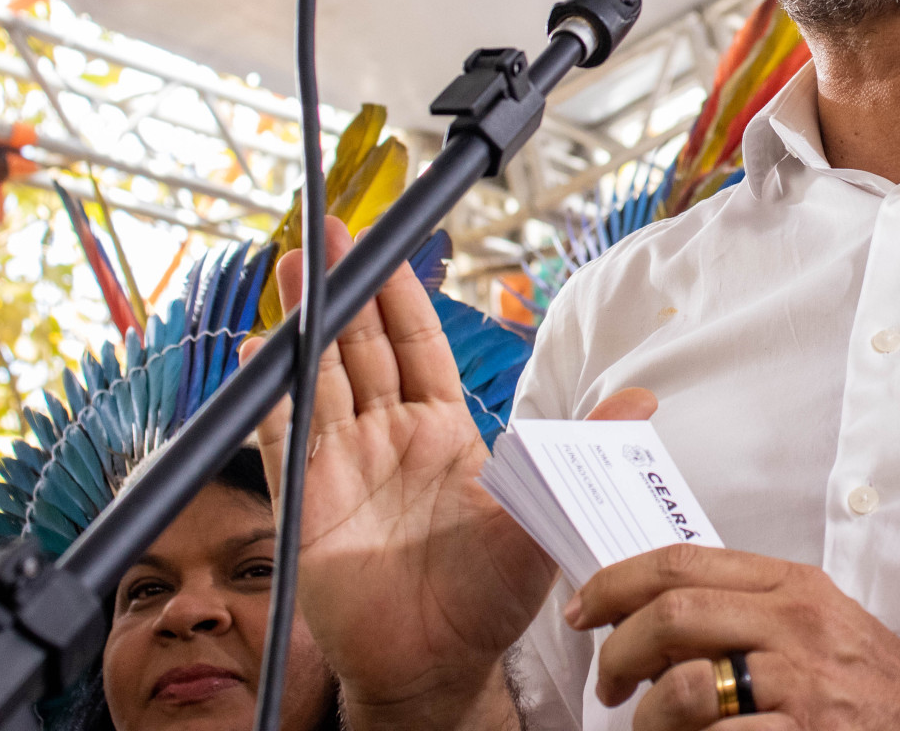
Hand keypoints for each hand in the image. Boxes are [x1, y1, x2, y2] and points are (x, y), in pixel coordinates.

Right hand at [242, 216, 656, 727]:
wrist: (438, 666)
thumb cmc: (491, 596)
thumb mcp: (544, 512)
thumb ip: (582, 449)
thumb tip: (643, 399)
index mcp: (446, 431)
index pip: (418, 344)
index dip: (401, 294)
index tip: (388, 244)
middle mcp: (390, 438)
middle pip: (362, 345)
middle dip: (346, 287)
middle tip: (331, 231)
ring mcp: (346, 466)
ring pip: (319, 376)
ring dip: (304, 323)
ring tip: (294, 266)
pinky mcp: (308, 505)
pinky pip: (282, 441)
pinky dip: (266, 399)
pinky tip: (256, 355)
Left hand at [568, 544, 899, 729]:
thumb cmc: (871, 685)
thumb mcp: (816, 625)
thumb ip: (748, 610)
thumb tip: (658, 617)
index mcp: (793, 587)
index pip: (682, 562)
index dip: (616, 582)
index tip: (584, 609)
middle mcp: (797, 625)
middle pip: (672, 614)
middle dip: (617, 649)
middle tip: (605, 683)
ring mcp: (802, 686)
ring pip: (683, 687)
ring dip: (645, 718)